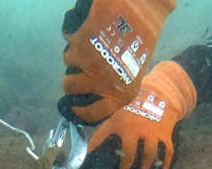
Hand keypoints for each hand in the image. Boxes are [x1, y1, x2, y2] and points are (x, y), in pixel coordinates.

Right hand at [58, 0, 175, 125]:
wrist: (143, 10)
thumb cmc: (140, 41)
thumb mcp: (132, 73)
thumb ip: (113, 88)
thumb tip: (92, 96)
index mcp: (120, 95)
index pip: (91, 114)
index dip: (79, 111)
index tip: (73, 106)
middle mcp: (103, 83)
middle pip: (70, 87)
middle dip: (70, 77)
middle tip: (77, 69)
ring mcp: (90, 63)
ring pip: (68, 61)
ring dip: (75, 52)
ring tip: (90, 43)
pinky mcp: (80, 43)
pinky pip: (68, 39)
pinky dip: (75, 33)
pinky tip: (89, 27)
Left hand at [86, 61, 196, 168]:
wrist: (161, 92)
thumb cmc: (136, 101)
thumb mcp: (120, 107)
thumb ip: (108, 117)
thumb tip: (87, 119)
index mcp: (121, 121)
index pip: (102, 134)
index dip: (93, 145)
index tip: (87, 155)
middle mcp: (136, 129)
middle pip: (130, 153)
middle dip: (126, 164)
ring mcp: (152, 133)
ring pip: (149, 154)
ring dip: (145, 165)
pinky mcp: (165, 134)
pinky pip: (168, 150)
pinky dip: (167, 161)